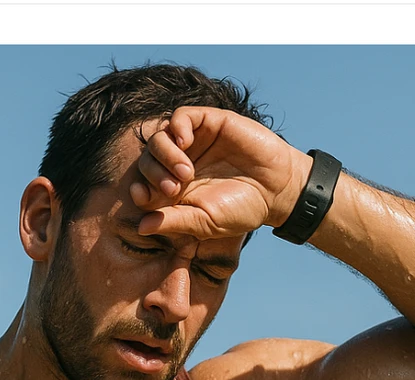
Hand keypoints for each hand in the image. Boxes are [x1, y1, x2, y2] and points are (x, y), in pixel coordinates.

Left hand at [130, 106, 304, 238]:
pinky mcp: (209, 122)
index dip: (138, 189)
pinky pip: (181, 116)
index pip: (143, 185)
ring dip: (164, 154)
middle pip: (147, 160)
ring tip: (185, 172)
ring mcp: (194, 142)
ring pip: (159, 137)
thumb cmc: (241, 210)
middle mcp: (179, 164)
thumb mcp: (204, 222)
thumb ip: (173, 222)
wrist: (276, 189)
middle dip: (154, 174)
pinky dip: (176, 127)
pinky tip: (185, 142)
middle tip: (174, 188)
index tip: (144, 197)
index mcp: (175, 190)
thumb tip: (140, 228)